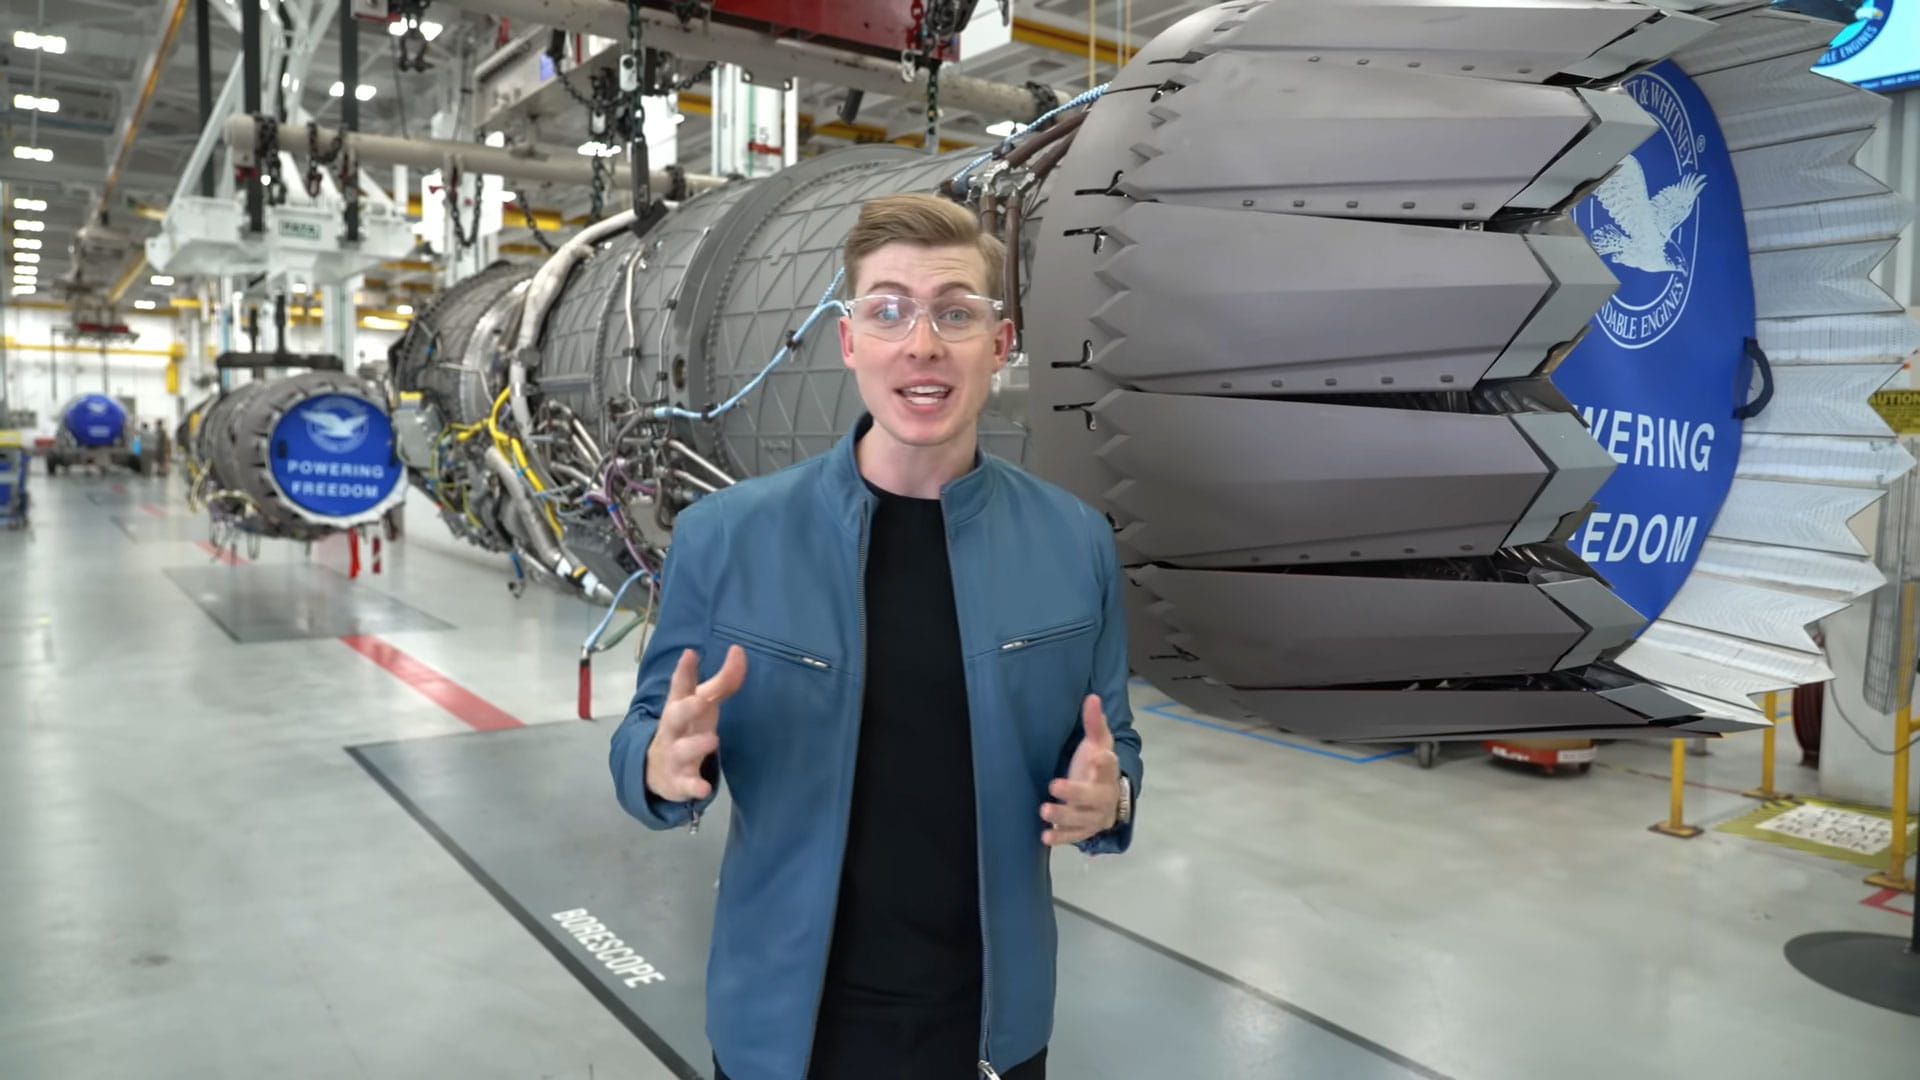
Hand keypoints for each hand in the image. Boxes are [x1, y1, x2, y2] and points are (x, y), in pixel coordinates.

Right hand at [645, 645, 745, 801]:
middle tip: (702, 700)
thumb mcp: (703, 703)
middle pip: (675, 716)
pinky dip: (694, 787)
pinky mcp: (679, 781)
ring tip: (713, 740)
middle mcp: (673, 729)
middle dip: (687, 708)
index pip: (680, 687)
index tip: (690, 654)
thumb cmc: (687, 727)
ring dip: (696, 745)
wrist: (658, 770)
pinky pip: (686, 784)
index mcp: (679, 706)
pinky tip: (703, 789)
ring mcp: (674, 755)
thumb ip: (723, 681)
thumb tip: (739, 651)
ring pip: (681, 750)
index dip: (684, 671)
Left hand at [1042, 694, 1120, 845]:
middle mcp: (1103, 795)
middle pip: (1092, 796)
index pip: (1109, 765)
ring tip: (1044, 810)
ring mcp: (1094, 815)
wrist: (1107, 799)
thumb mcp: (1098, 743)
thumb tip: (1092, 696)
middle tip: (1054, 785)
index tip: (1097, 755)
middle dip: (1075, 792)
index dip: (1104, 761)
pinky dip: (1060, 838)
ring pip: (1081, 819)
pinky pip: (1073, 836)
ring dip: (1062, 816)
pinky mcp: (1084, 830)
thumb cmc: (1096, 766)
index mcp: (1108, 771)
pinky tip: (1045, 837)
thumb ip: (1094, 723)